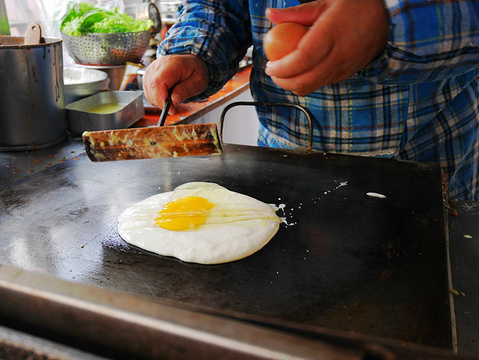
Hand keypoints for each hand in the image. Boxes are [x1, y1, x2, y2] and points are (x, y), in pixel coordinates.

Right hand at [143, 55, 208, 114]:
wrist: (191, 63)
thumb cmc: (195, 70)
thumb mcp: (198, 81)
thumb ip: (185, 90)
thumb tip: (173, 101)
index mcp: (170, 64)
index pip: (157, 83)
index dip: (161, 100)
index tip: (171, 110)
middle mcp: (156, 66)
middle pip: (152, 90)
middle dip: (163, 103)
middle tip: (175, 105)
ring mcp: (150, 72)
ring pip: (149, 94)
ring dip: (160, 101)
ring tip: (173, 95)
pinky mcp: (148, 78)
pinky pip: (149, 94)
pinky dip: (158, 98)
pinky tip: (167, 94)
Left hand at [264, 0, 388, 95]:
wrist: (385, 18)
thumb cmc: (352, 5)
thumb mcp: (324, 2)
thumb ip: (295, 13)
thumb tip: (270, 16)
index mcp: (332, 34)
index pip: (303, 59)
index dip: (283, 68)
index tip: (270, 66)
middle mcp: (340, 55)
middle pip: (305, 80)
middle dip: (283, 82)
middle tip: (273, 73)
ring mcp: (344, 67)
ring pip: (312, 86)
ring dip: (293, 85)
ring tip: (283, 73)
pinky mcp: (347, 74)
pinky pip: (322, 84)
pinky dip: (307, 82)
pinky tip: (301, 71)